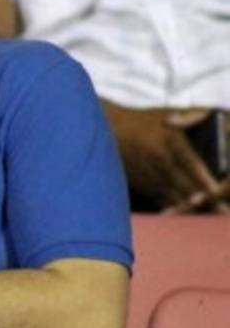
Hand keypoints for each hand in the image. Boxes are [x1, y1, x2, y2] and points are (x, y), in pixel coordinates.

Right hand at [104, 103, 227, 212]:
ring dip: (189, 206)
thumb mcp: (168, 113)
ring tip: (209, 214)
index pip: (188, 161)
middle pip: (181, 183)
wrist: (109, 129)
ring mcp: (146, 173)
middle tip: (222, 210)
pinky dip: (173, 207)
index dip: (202, 177)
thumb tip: (219, 119)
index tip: (216, 190)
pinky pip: (159, 198)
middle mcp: (156, 158)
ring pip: (170, 194)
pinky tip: (187, 214)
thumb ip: (193, 117)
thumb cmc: (145, 120)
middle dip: (200, 198)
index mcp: (167, 139)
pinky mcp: (140, 184)